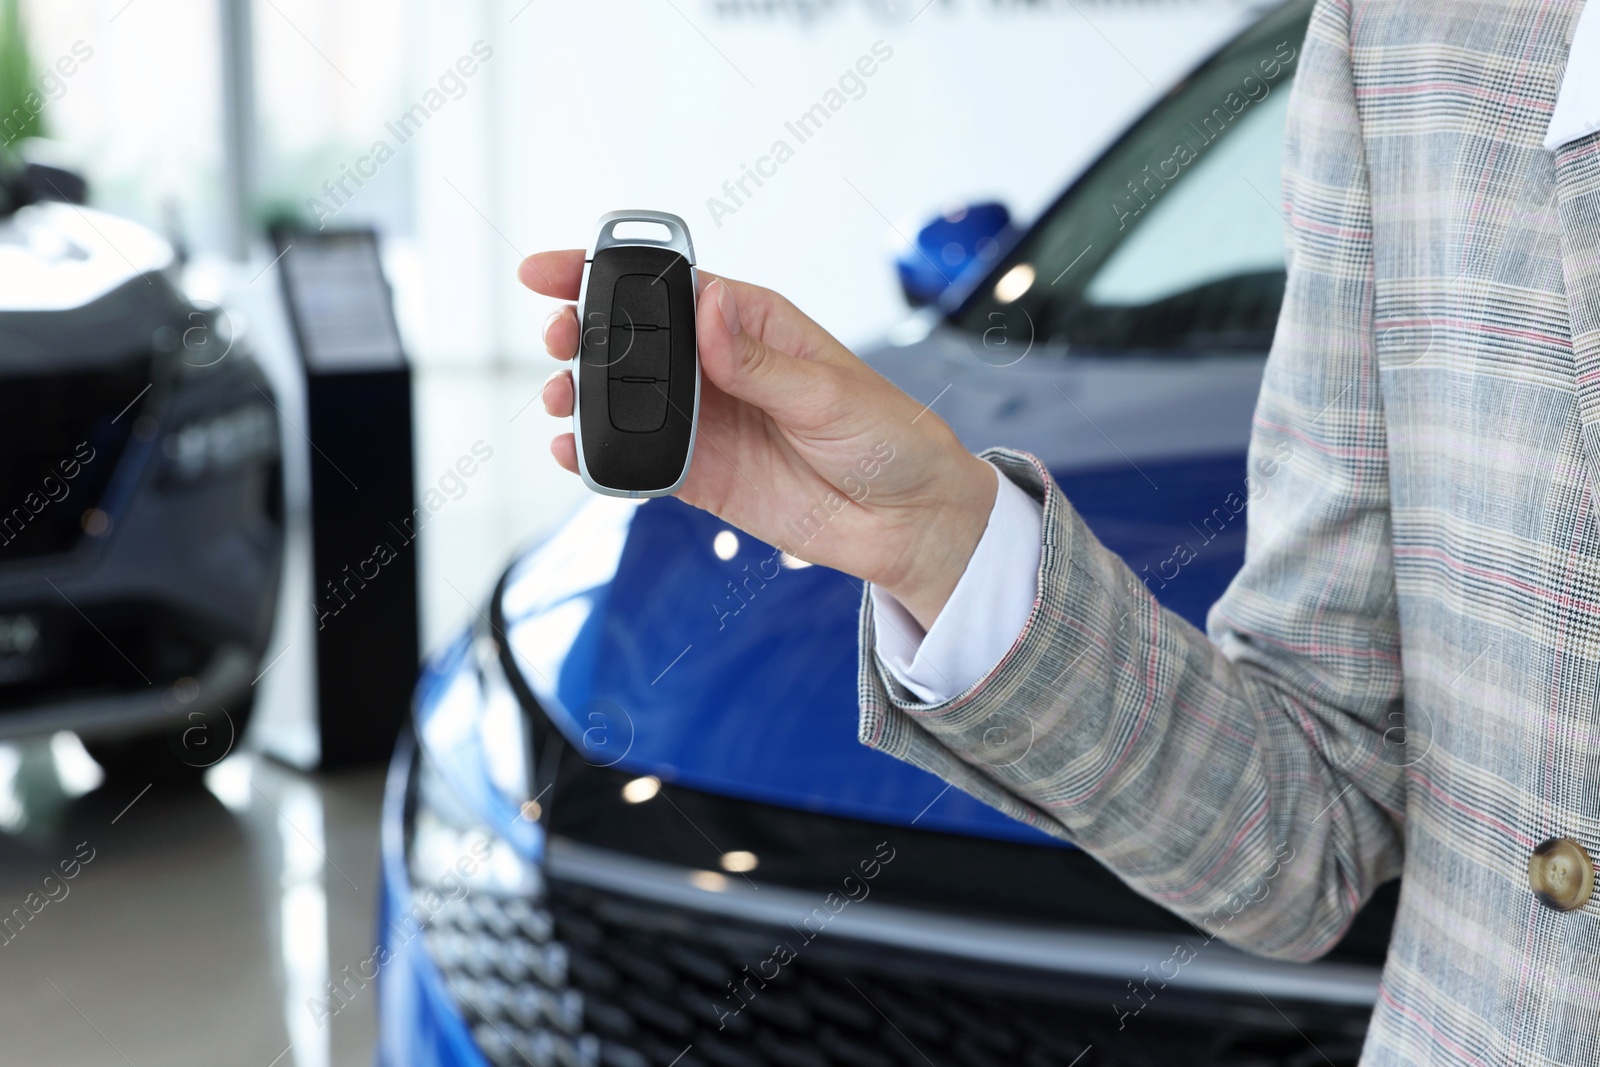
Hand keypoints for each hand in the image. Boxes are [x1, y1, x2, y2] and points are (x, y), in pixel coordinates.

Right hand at [518, 251, 996, 630]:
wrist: (909, 522)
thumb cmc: (888, 437)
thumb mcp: (828, 391)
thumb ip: (758, 360)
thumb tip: (708, 306)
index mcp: (751, 324)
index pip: (667, 287)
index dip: (607, 272)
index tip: (554, 270)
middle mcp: (720, 368)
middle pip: (631, 340)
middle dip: (582, 333)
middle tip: (559, 341)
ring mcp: (706, 421)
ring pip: (624, 400)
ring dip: (582, 396)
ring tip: (561, 400)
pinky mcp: (701, 475)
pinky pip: (639, 461)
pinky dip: (601, 456)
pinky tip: (574, 452)